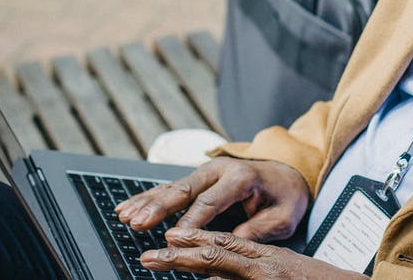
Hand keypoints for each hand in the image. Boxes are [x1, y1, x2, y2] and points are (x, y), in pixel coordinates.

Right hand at [115, 157, 309, 241]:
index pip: (211, 202)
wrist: (288, 169)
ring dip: (147, 202)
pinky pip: (168, 188)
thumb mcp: (284, 216)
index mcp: (242, 177)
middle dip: (158, 207)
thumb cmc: (286, 195)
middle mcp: (219, 170)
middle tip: (137, 222)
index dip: (190, 221)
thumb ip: (259, 229)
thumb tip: (230, 243)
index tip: (172, 238)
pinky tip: (126, 207)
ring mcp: (206, 172)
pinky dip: (147, 198)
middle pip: (184, 190)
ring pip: (171, 187)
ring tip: (124, 216)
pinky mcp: (197, 179)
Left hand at [143, 228, 366, 279]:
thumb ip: (251, 272)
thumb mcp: (282, 272)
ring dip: (190, 263)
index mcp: (267, 259)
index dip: (195, 239)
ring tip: (158, 262)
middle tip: (148, 255)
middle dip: (179, 253)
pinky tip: (202, 278)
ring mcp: (268, 277)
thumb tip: (215, 277)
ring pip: (222, 266)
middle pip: (217, 253)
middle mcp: (266, 266)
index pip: (225, 244)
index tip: (169, 238)